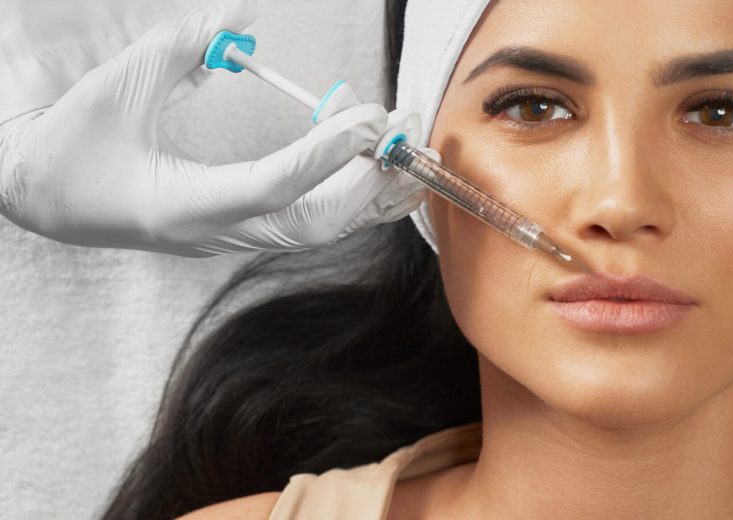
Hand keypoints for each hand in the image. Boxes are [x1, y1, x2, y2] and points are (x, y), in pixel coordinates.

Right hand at [0, 0, 425, 256]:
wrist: (40, 196)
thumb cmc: (69, 146)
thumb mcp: (114, 89)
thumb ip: (178, 49)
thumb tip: (238, 20)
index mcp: (182, 207)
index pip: (273, 186)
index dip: (326, 153)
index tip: (366, 117)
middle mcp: (216, 233)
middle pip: (313, 221)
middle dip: (366, 178)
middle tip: (399, 126)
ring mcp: (232, 238)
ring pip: (320, 230)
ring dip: (371, 192)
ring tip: (409, 148)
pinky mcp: (241, 229)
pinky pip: (312, 223)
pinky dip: (354, 200)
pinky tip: (382, 171)